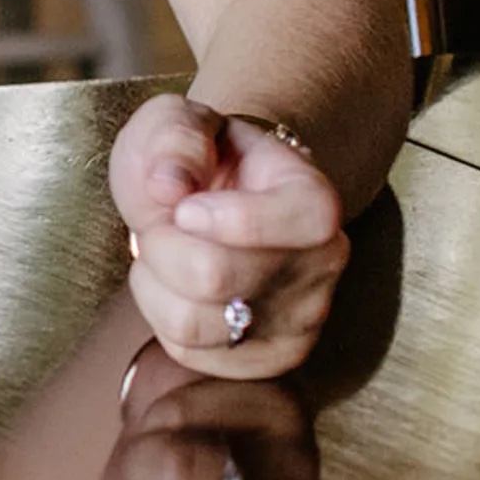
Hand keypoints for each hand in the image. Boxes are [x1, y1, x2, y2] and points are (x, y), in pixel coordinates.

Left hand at [110, 96, 346, 378]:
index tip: (186, 205)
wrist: (221, 193)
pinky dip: (160, 315)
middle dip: (162, 243)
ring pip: (192, 324)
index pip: (292, 222)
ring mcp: (302, 318)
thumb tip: (168, 184)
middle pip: (213, 277)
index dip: (222, 216)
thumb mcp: (179, 121)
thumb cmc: (205, 158)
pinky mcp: (269, 358)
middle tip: (166, 222)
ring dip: (155, 281)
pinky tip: (178, 286)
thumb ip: (175, 137)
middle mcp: (323, 263)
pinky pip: (187, 351)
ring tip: (173, 252)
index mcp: (313, 199)